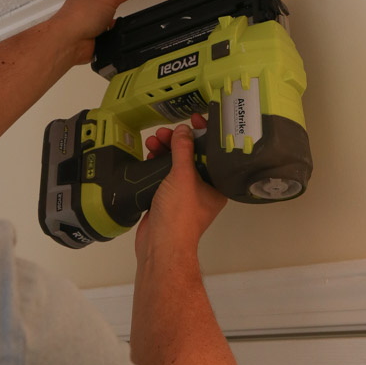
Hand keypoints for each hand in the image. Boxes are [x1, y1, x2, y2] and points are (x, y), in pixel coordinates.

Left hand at [54, 0, 145, 64]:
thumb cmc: (78, 16)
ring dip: (110, 26)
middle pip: (103, 7)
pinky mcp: (88, 40)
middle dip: (112, 11)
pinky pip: (104, 37)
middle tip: (114, 10)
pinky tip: (107, 36)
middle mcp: (81, 8)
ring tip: (110, 24)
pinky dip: (108, 38)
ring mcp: (84, 24)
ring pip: (104, 23)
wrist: (69, 42)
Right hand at [135, 113, 226, 263]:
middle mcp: (203, 189)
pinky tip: (149, 154)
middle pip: (192, 157)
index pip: (213, 153)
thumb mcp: (183, 176)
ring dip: (165, 151)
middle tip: (165, 133)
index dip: (205, 134)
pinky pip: (164, 175)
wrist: (160, 245)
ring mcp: (184, 195)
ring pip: (176, 165)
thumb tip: (184, 130)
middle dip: (178, 142)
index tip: (194, 118)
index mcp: (216, 185)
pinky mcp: (167, 199)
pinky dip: (157, 164)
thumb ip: (183, 150)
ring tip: (152, 141)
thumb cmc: (179, 214)